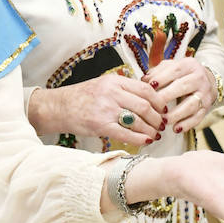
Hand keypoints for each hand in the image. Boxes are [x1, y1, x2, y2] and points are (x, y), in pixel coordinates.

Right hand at [30, 74, 166, 145]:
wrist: (59, 107)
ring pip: (138, 120)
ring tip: (155, 135)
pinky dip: (140, 138)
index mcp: (114, 81)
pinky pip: (126, 133)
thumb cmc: (82, 97)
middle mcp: (111, 93)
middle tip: (162, 125)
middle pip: (145, 106)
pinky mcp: (100, 125)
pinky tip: (146, 141)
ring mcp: (106, 109)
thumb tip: (149, 97)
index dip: (159, 101)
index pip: (145, 89)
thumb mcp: (103, 85)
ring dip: (151, 130)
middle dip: (158, 118)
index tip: (164, 110)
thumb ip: (124, 89)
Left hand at [143, 58, 218, 134]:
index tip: (149, 87)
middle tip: (153, 106)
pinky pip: (198, 117)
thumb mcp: (171, 67)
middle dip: (166, 96)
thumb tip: (144, 80)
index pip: (175, 70)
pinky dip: (187, 124)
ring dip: (176, 114)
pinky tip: (176, 129)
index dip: (161, 78)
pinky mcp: (207, 108)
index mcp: (189, 65)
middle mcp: (199, 78)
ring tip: (163, 121)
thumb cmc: (182, 75)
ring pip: (191, 105)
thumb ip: (157, 72)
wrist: (209, 81)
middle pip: (183, 87)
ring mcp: (205, 94)